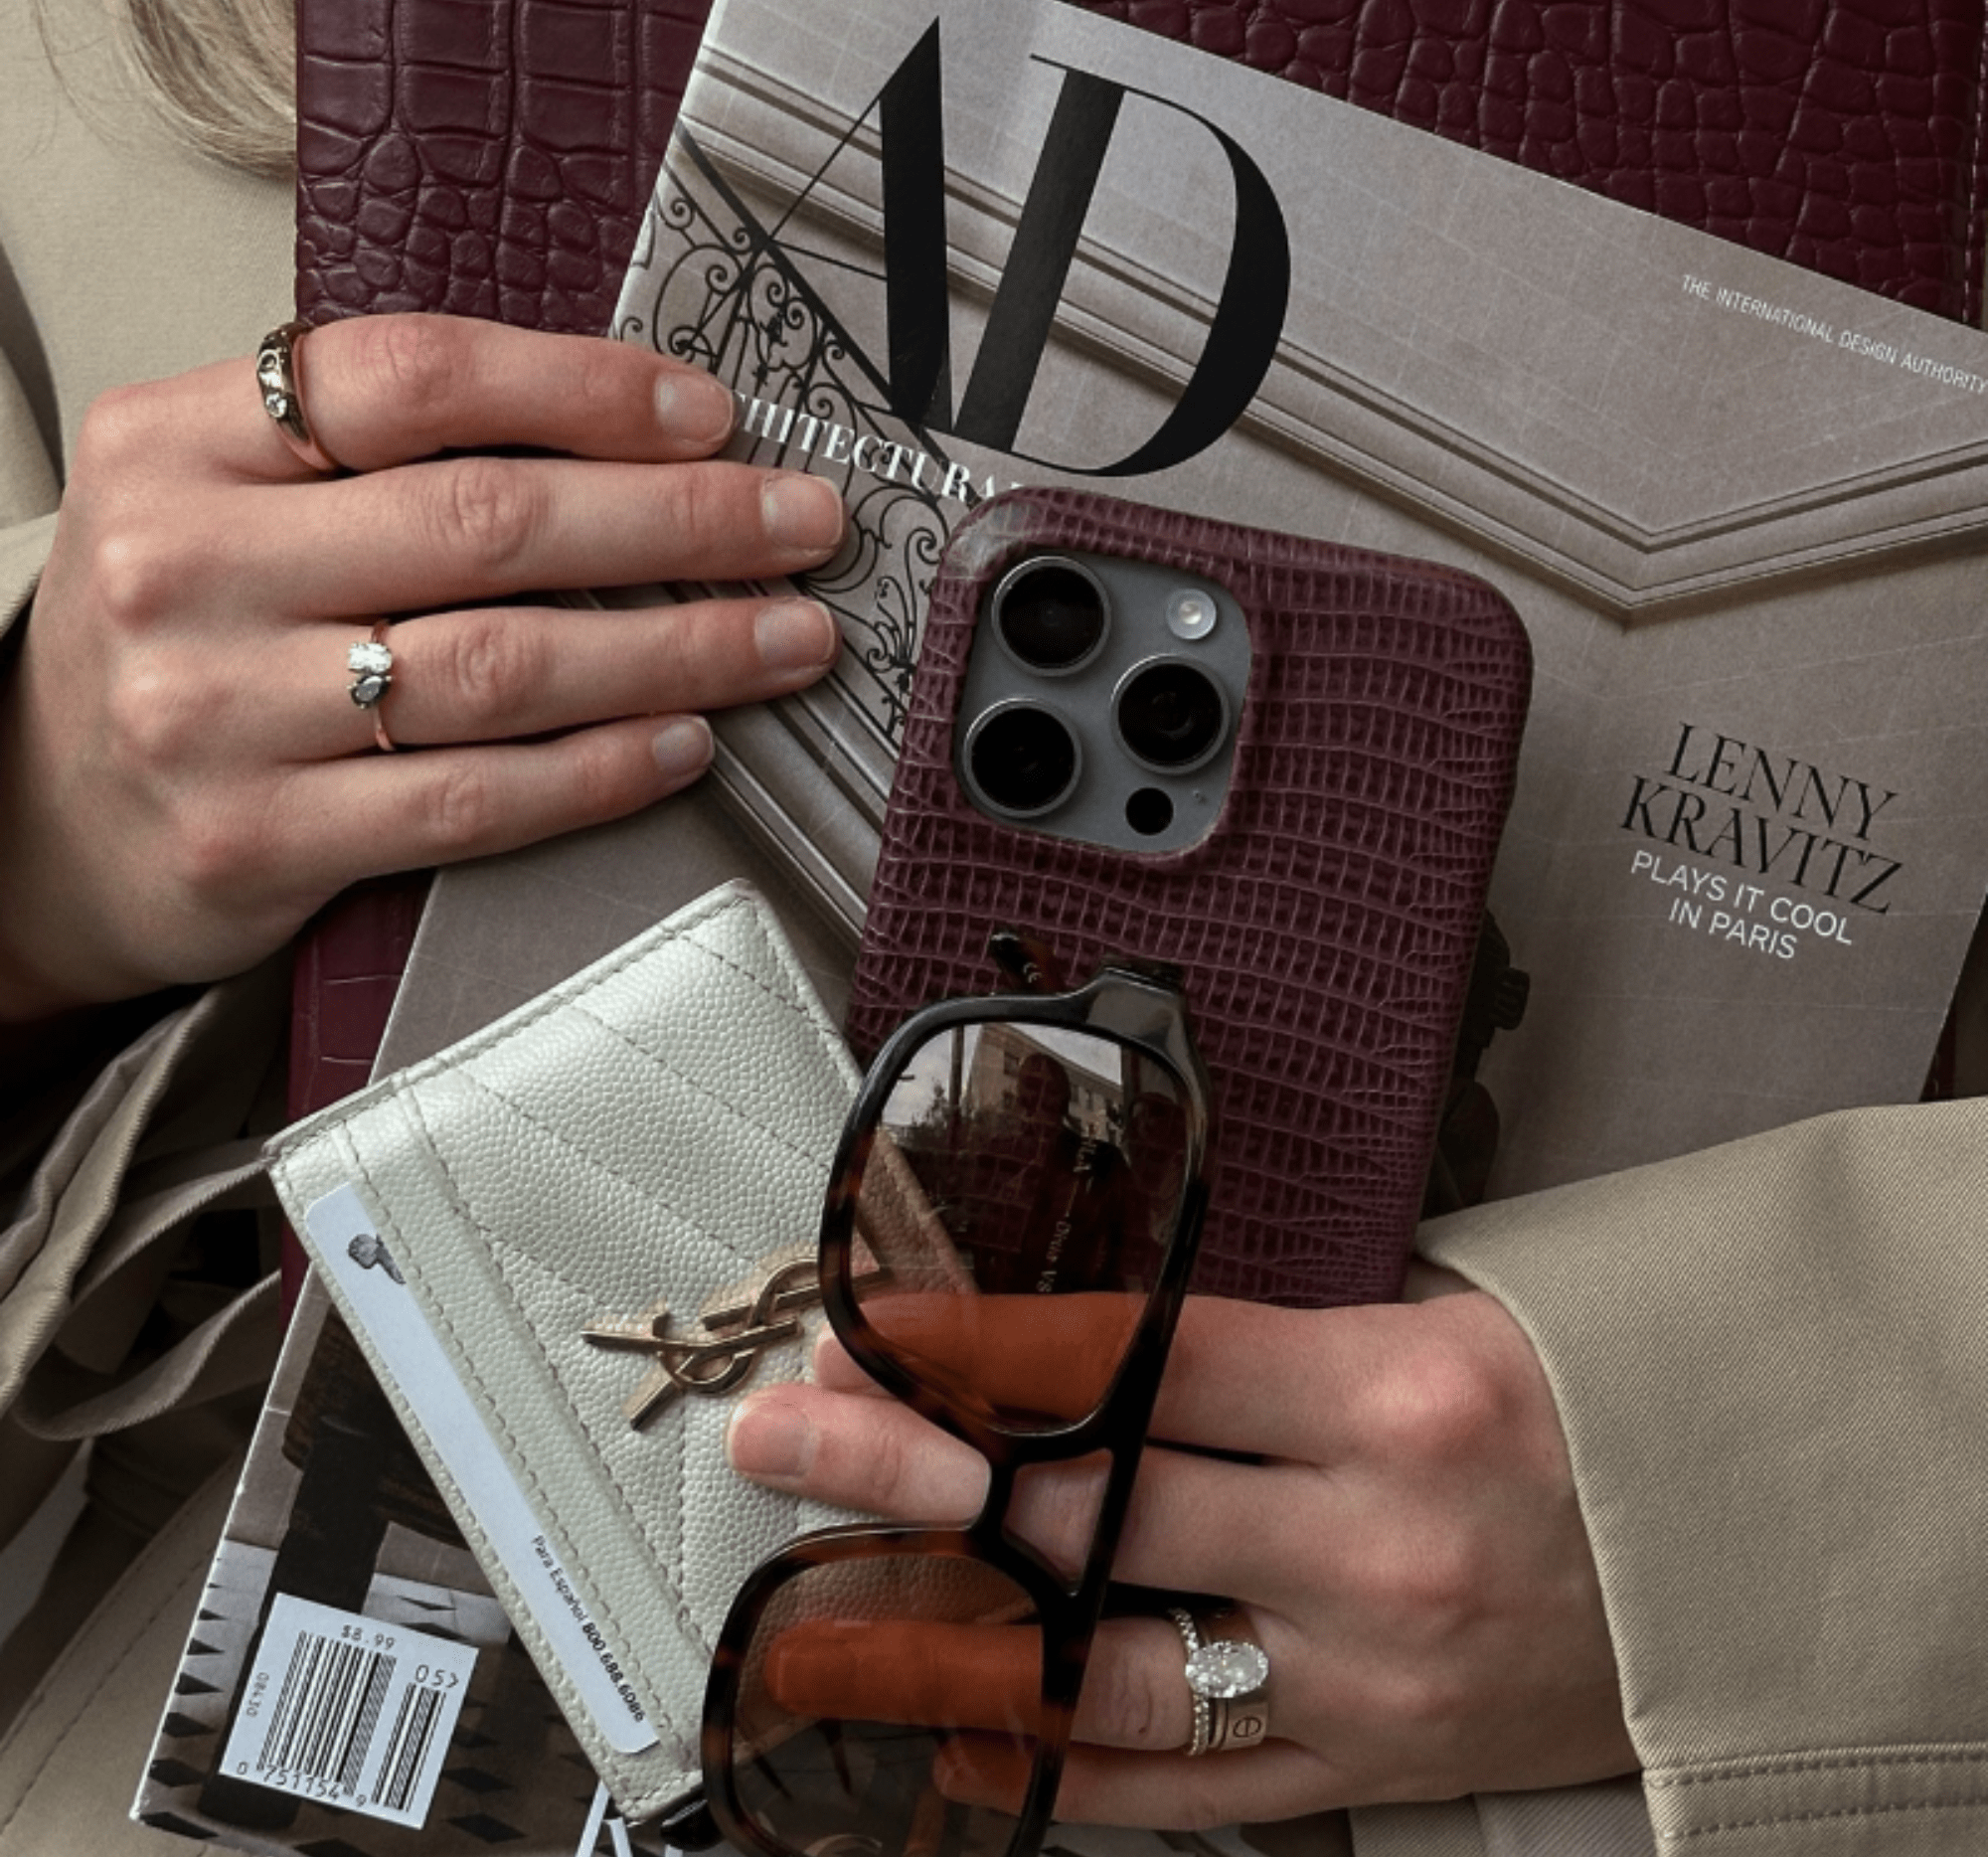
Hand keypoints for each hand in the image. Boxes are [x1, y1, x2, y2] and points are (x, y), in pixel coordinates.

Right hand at [0, 316, 845, 1019]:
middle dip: (681, 520)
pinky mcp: (259, 840)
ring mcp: (215, 712)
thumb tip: (618, 432)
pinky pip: (473, 798)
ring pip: (502, 666)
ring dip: (678, 647)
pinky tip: (685, 742)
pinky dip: (599, 768)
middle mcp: (187, 565)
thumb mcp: (221, 491)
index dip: (584, 389)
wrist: (32, 810)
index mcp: (179, 441)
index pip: (413, 378)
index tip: (708, 413)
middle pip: (487, 522)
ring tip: (783, 635)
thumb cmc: (175, 632)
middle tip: (798, 523)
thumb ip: (374, 449)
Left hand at [727, 1269, 1637, 1825]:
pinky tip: (962, 1746)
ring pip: (1108, 1673)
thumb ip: (1260, 1340)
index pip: (1133, 1357)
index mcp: (1394, 1392)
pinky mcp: (1371, 1768)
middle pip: (1092, 1508)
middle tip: (792, 1445)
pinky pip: (1189, 1787)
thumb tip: (1073, 1341)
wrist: (1740, 1550)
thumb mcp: (1433, 1317)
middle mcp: (1372, 1543)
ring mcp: (1366, 1678)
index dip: (983, 1343)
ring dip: (945, 1650)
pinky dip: (1062, 1771)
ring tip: (818, 1625)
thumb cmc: (1582, 1400)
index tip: (873, 1328)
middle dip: (915, 1476)